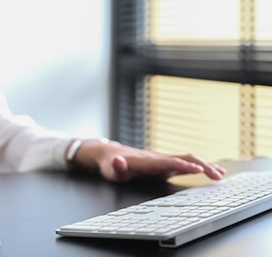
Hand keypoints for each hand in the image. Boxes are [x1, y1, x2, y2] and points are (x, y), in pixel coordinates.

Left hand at [73, 140, 225, 182]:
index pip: (167, 162)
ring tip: (221, 174)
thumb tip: (118, 162)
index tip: (198, 170)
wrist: (110, 154)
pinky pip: (185, 163)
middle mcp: (158, 158)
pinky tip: (213, 172)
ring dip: (205, 166)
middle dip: (201, 166)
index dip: (182, 165)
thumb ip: (115, 167)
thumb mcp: (109, 168)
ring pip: (187, 160)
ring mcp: (163, 160)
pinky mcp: (165, 164)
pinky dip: (200, 167)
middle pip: (183, 158)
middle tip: (217, 175)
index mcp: (146, 161)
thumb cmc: (110, 164)